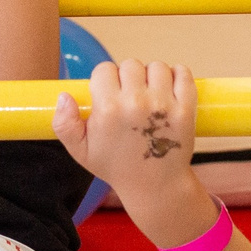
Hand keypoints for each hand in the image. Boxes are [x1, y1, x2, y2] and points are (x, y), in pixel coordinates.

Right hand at [52, 58, 197, 203]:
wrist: (155, 186)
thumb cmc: (116, 166)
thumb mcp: (80, 150)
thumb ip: (64, 123)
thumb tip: (64, 96)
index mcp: (109, 110)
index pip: (104, 69)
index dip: (105, 80)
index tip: (109, 94)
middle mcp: (136, 103)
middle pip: (130, 65)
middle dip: (128, 78)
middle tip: (130, 98)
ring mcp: (164, 105)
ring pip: (157, 67)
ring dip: (153, 77)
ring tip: (150, 97)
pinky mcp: (186, 108)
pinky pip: (183, 73)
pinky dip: (178, 76)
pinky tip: (169, 90)